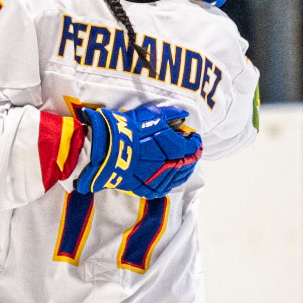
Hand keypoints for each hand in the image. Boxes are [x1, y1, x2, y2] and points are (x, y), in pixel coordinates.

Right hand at [76, 103, 202, 197]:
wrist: (107, 149)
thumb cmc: (130, 130)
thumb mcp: (151, 115)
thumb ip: (171, 115)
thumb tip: (183, 114)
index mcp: (176, 149)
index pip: (193, 147)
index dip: (195, 141)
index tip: (193, 138)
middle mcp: (171, 167)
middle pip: (188, 165)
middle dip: (191, 158)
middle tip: (192, 152)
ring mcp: (159, 180)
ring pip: (178, 178)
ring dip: (183, 171)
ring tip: (183, 165)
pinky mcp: (146, 188)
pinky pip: (163, 188)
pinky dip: (169, 182)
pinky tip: (169, 178)